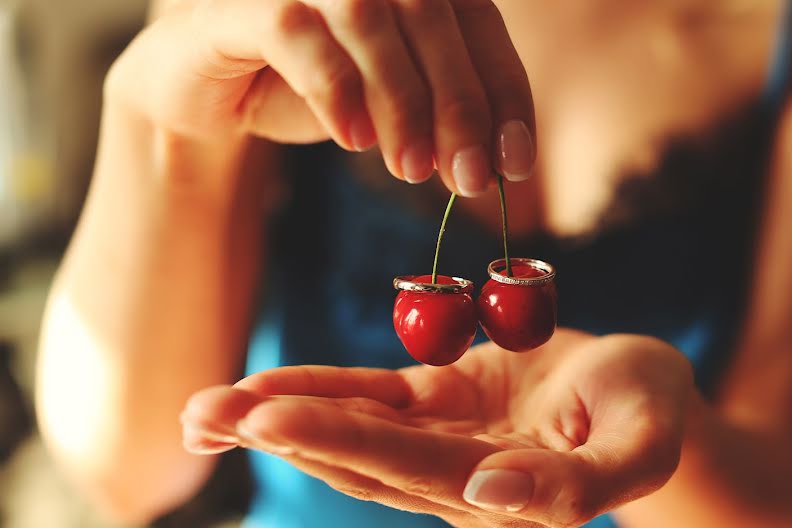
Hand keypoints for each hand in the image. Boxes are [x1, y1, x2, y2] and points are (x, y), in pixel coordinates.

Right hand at [107, 0, 535, 194]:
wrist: (209, 89)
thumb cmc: (309, 88)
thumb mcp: (387, 105)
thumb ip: (437, 116)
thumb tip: (491, 165)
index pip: (479, 25)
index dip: (503, 95)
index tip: (515, 164)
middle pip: (433, 16)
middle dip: (459, 106)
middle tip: (468, 179)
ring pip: (369, 17)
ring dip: (401, 101)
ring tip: (411, 170)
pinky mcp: (240, 2)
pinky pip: (295, 33)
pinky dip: (333, 88)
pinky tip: (354, 140)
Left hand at [182, 330, 695, 527]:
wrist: (642, 390)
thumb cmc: (654, 412)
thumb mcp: (644, 444)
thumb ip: (580, 485)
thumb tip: (492, 497)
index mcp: (503, 491)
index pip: (409, 469)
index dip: (340, 442)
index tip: (269, 420)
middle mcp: (458, 476)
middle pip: (359, 459)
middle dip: (280, 436)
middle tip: (202, 416)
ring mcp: (441, 439)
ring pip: (350, 433)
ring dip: (277, 419)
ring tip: (204, 410)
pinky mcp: (435, 402)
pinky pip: (369, 396)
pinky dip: (316, 389)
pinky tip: (260, 388)